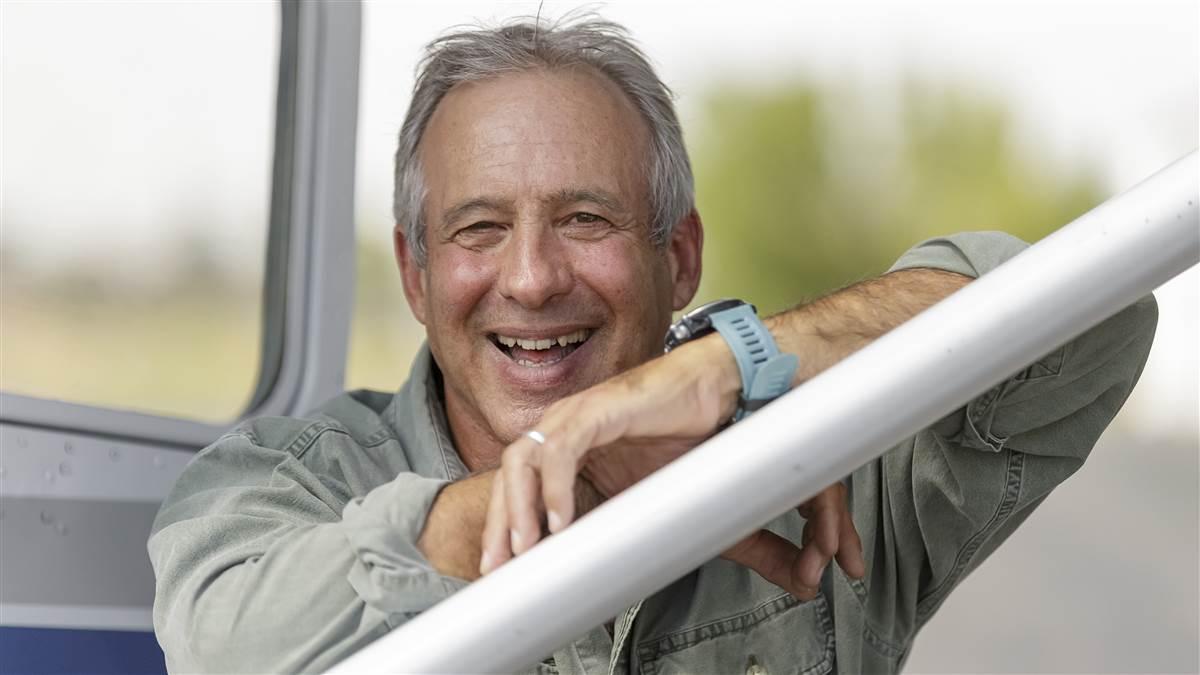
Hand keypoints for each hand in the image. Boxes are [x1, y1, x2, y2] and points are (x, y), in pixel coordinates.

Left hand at [478, 335, 865, 594]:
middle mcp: (567, 426)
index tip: (508, 569)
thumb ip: (651, 528)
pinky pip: (560, 449)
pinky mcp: (598, 409)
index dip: (509, 525)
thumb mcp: (667, 496)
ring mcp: (578, 414)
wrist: (728, 387)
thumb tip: (655, 569)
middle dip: (500, 523)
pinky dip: (554, 487)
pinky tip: (560, 521)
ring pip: (524, 461)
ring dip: (518, 509)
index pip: (522, 486)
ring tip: (528, 552)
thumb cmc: (695, 431)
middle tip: (500, 569)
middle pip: (511, 474)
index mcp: (573, 445)